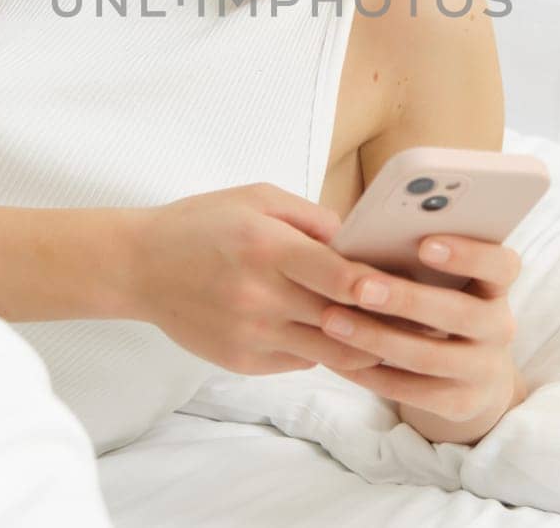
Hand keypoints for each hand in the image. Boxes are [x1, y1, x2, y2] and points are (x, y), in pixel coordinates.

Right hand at [125, 183, 385, 374]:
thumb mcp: (257, 198)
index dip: (379, 286)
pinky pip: (301, 362)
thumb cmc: (203, 224)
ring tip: (390, 333)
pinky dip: (322, 349)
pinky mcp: (242, 362)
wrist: (138, 267)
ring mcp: (251, 335)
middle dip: (384, 319)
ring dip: (362, 345)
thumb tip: (362, 242)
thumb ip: (313, 218)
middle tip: (420, 314)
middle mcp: (260, 297)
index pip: (339, 277)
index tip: (410, 287)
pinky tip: (334, 335)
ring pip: (329, 353)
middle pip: (343, 321)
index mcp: (266, 248)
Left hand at [317, 234, 526, 443]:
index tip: (425, 244)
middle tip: (359, 287)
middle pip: (460, 313)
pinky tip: (336, 359)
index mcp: (496, 286)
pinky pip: (412, 392)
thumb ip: (419, 261)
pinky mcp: (461, 404)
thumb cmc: (442, 306)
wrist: (474, 375)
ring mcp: (484, 369)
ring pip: (429, 356)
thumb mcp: (445, 283)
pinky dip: (371, 375)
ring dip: (375, 338)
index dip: (469, 254)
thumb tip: (363, 239)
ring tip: (331, 321)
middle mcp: (499, 326)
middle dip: (406, 299)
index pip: (501, 265)